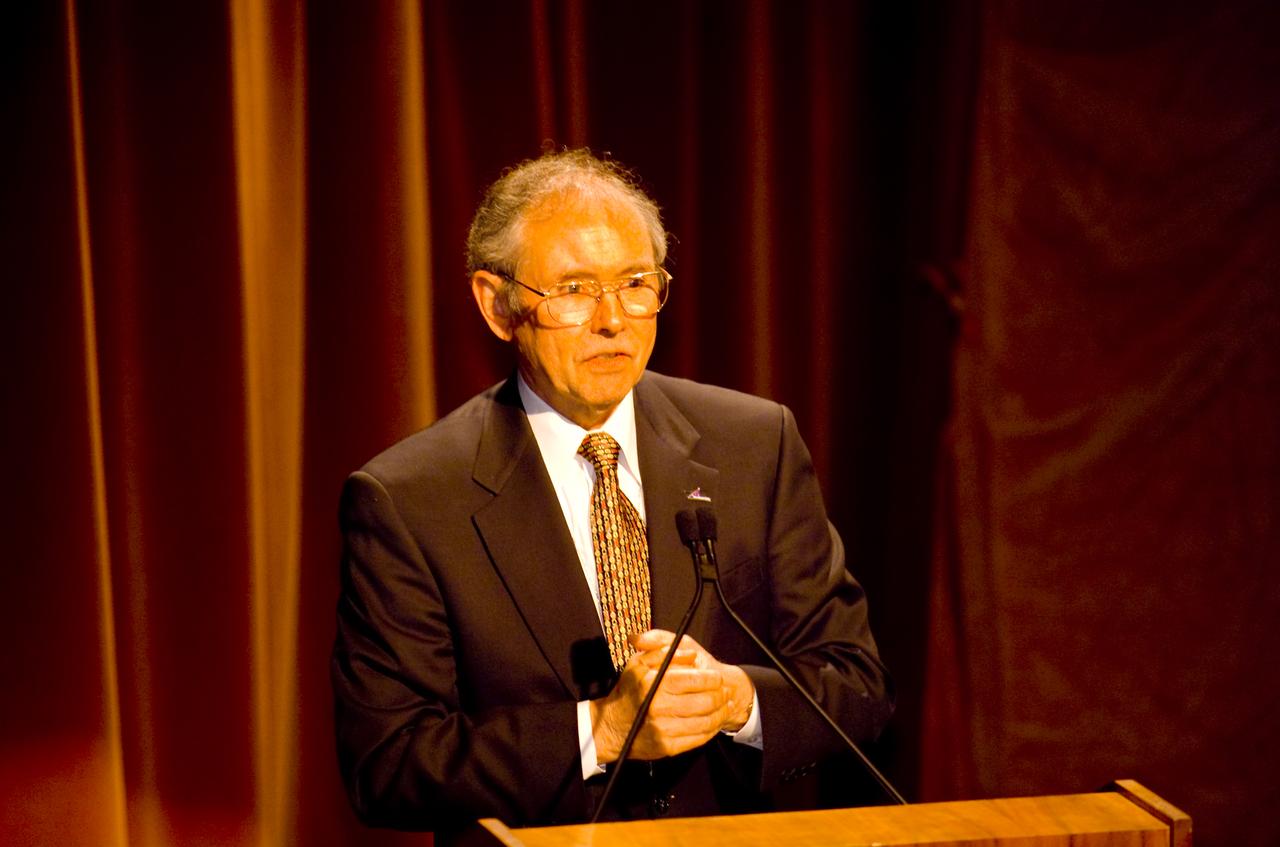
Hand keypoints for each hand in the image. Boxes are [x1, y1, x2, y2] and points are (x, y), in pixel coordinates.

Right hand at [590, 630, 755, 762]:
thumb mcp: (638, 663)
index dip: (712, 678)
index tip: (717, 676)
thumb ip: (662, 651)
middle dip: (721, 695)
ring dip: (721, 713)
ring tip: (726, 706)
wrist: (610, 727)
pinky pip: (698, 738)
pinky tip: (715, 722)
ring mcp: (664, 729)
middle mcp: (659, 706)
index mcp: (654, 682)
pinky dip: (711, 730)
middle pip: (705, 701)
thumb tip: (690, 655)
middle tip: (725, 691)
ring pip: (706, 721)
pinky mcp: (667, 747)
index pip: (695, 679)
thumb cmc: (628, 691)